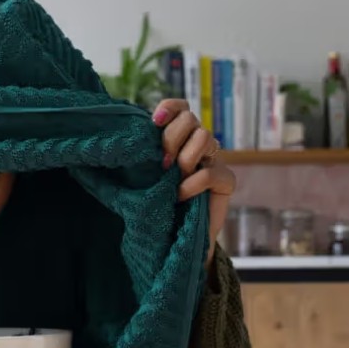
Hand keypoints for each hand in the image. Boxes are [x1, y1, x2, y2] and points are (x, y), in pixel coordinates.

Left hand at [152, 99, 236, 266]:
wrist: (175, 239)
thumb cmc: (156, 205)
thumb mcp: (143, 176)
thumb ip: (142, 155)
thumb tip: (122, 138)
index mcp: (178, 138)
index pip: (180, 108)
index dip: (170, 108)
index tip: (154, 122)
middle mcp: (197, 144)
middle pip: (191, 119)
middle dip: (172, 138)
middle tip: (161, 163)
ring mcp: (213, 161)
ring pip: (205, 138)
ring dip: (184, 158)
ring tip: (172, 180)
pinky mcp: (226, 181)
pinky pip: (209, 173)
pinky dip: (192, 185)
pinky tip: (180, 197)